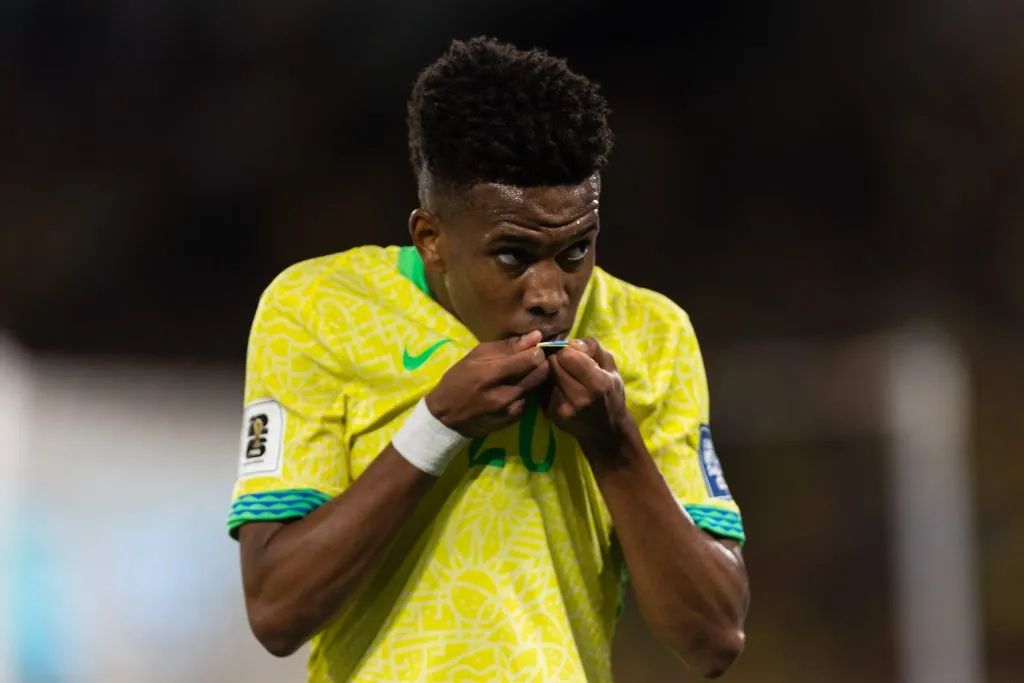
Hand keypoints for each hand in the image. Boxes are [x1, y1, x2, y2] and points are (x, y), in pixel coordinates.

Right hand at [426, 331, 548, 436]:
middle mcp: (505, 394)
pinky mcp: (514, 421)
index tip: (532, 349)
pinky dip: (525, 393)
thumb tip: (536, 336)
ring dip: (532, 379)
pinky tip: (511, 391)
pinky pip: (529, 401)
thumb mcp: (476, 356)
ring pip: (537, 387)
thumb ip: (508, 347)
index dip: (537, 351)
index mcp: (491, 373)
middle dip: (539, 363)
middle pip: (540, 373)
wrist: (445, 418)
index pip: (532, 359)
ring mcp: (511, 410)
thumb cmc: (457, 380)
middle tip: (529, 361)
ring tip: (517, 376)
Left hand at [542, 338, 634, 451]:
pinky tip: (559, 388)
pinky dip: (549, 384)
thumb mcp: (610, 366)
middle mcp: (579, 397)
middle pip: (553, 363)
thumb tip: (570, 342)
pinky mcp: (551, 414)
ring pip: (545, 375)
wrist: (606, 431)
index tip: (574, 355)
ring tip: (563, 375)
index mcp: (598, 383)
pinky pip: (542, 388)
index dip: (569, 350)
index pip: (567, 355)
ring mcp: (563, 408)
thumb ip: (592, 347)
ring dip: (552, 371)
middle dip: (558, 359)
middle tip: (566, 364)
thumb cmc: (611, 394)